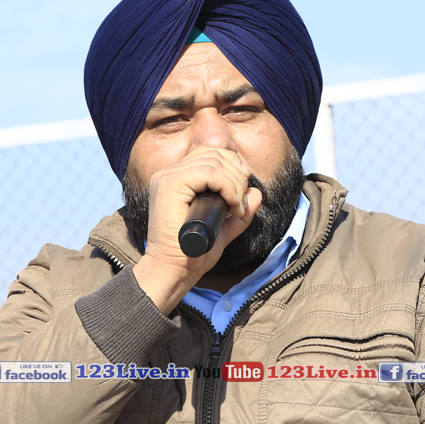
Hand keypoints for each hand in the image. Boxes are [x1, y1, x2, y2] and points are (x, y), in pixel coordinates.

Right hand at [132, 146, 262, 312]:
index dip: (233, 166)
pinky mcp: (170, 185)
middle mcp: (169, 174)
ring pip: (213, 161)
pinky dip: (227, 186)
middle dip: (237, 174)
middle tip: (241, 202)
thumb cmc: (192, 254)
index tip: (242, 192)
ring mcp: (167, 177)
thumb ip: (239, 212)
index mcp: (176, 179)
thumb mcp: (222, 230)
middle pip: (213, 153)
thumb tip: (257, 193)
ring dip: (235, 183)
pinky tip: (232, 205)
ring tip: (237, 208)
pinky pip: (208, 172)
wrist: (172, 271)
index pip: (209, 154)